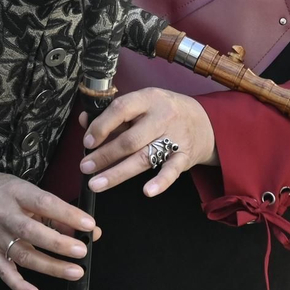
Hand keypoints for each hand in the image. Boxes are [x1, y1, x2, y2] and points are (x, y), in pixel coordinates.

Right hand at [0, 169, 97, 289]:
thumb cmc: (0, 191)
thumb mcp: (25, 189)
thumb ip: (52, 209)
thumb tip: (80, 226)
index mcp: (16, 193)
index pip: (44, 203)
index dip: (67, 214)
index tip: (89, 224)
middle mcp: (4, 215)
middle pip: (32, 232)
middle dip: (59, 243)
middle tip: (82, 250)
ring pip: (23, 255)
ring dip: (50, 266)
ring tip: (74, 271)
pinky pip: (5, 272)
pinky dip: (20, 286)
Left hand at [80, 87, 216, 198]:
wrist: (204, 122)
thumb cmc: (165, 111)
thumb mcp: (143, 103)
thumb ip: (115, 114)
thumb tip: (85, 121)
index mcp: (149, 99)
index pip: (121, 109)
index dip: (102, 126)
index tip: (87, 141)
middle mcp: (162, 116)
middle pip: (130, 139)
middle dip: (104, 155)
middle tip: (85, 167)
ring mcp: (175, 137)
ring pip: (144, 158)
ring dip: (118, 173)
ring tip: (96, 183)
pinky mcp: (184, 157)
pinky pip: (172, 171)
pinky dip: (160, 182)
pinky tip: (147, 191)